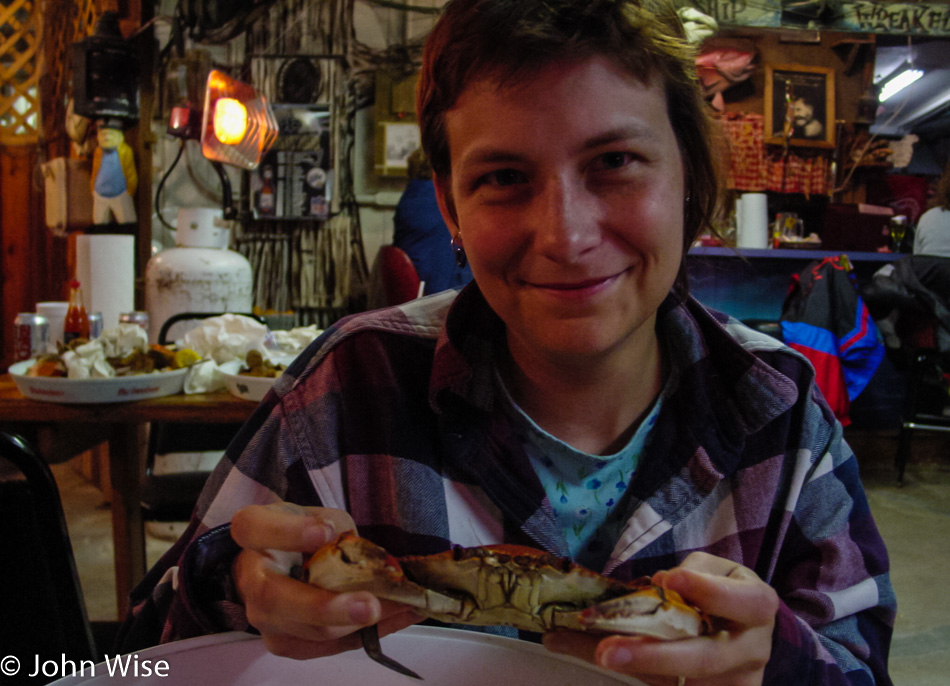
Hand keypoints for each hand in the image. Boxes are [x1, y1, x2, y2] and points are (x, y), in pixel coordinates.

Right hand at [231, 502, 421, 659]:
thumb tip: (379, 565)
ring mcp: (265, 619)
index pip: (255, 529)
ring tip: (406, 607)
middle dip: (325, 607)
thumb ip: (340, 534)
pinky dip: (372, 633)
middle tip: (369, 606)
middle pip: (276, 599)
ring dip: (362, 623)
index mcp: (253, 534)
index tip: (324, 533)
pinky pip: (332, 646)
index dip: (289, 533)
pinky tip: (403, 617)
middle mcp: (250, 581)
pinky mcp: (288, 644)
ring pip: (311, 632)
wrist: (279, 566)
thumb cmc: (303, 535)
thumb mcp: (320, 517)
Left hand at [543, 552, 777, 685]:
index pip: (741, 601)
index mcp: (757, 607)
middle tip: (608, 650)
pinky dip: (641, 673)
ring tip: (603, 654)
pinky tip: (606, 656)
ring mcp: (736, 681)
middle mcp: (752, 650)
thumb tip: (662, 585)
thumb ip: (692, 572)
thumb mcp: (716, 569)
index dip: (708, 592)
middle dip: (654, 655)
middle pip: (705, 659)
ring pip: (684, 682)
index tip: (668, 579)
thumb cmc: (724, 589)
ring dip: (639, 668)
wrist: (745, 628)